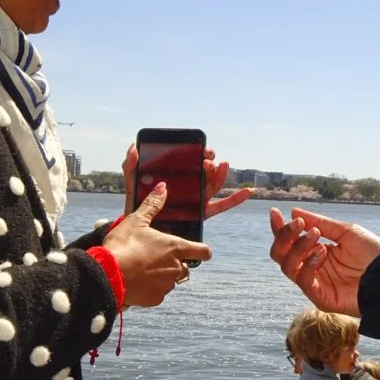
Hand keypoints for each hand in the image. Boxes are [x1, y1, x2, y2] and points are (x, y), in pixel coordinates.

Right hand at [102, 183, 210, 306]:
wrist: (108, 275)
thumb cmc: (123, 245)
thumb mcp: (136, 221)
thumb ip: (152, 205)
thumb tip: (163, 187)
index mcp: (175, 247)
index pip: (203, 252)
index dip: (202, 251)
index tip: (197, 250)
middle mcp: (176, 267)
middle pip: (184, 267)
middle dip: (173, 263)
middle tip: (154, 258)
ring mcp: (167, 285)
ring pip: (170, 281)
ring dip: (161, 276)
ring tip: (142, 269)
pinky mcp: (156, 298)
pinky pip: (158, 293)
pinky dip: (150, 289)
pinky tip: (136, 281)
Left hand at [121, 145, 251, 219]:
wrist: (139, 232)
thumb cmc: (138, 205)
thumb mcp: (133, 184)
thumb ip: (132, 167)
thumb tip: (133, 147)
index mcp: (177, 178)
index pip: (192, 163)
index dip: (200, 154)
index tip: (203, 150)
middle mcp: (189, 188)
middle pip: (205, 172)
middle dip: (210, 163)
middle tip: (208, 160)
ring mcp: (197, 200)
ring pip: (214, 185)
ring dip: (222, 174)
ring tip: (223, 165)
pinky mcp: (202, 213)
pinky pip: (222, 205)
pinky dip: (236, 199)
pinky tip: (247, 192)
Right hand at [268, 208, 379, 314]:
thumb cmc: (374, 253)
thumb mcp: (345, 232)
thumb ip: (320, 223)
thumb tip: (294, 212)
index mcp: (316, 252)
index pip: (289, 242)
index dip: (280, 229)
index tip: (275, 212)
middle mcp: (312, 268)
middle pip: (281, 255)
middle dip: (284, 237)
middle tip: (297, 224)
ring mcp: (315, 284)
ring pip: (287, 267)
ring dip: (297, 247)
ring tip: (314, 234)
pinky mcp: (321, 299)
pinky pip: (303, 281)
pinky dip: (308, 264)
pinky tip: (323, 251)